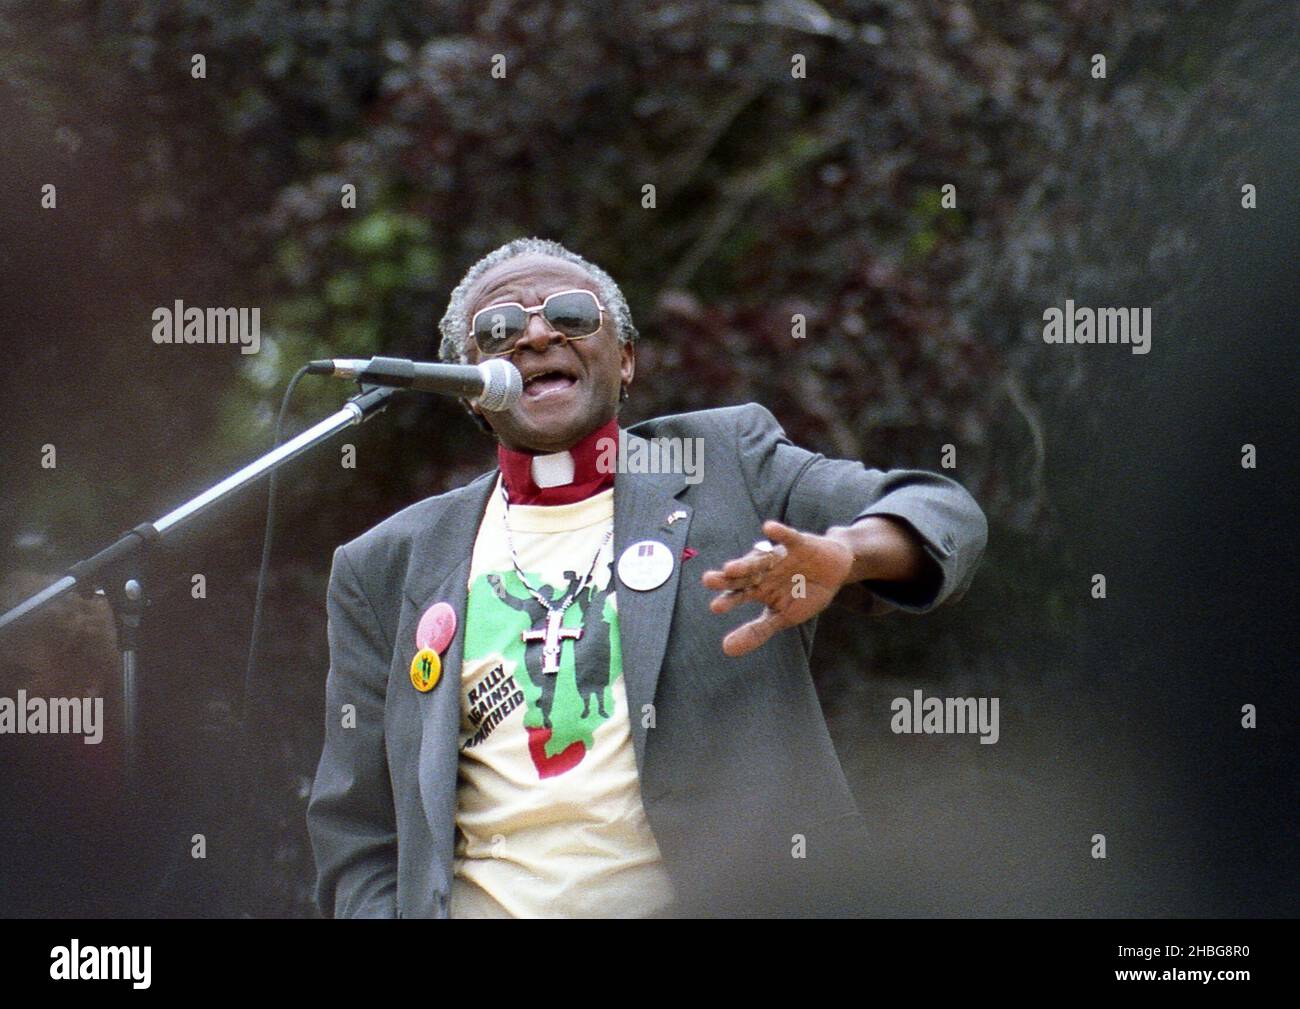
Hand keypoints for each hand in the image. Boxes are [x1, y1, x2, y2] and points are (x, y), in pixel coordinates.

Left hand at [702, 519, 853, 657]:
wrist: (835, 572)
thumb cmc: (805, 594)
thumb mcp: (783, 617)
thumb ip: (756, 632)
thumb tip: (726, 650)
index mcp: (758, 588)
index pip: (738, 594)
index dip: (728, 600)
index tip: (715, 607)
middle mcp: (764, 571)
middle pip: (743, 574)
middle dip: (727, 578)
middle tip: (708, 580)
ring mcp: (779, 557)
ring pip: (761, 558)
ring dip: (747, 562)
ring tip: (731, 568)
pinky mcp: (798, 544)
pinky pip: (788, 537)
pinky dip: (780, 533)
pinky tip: (769, 529)